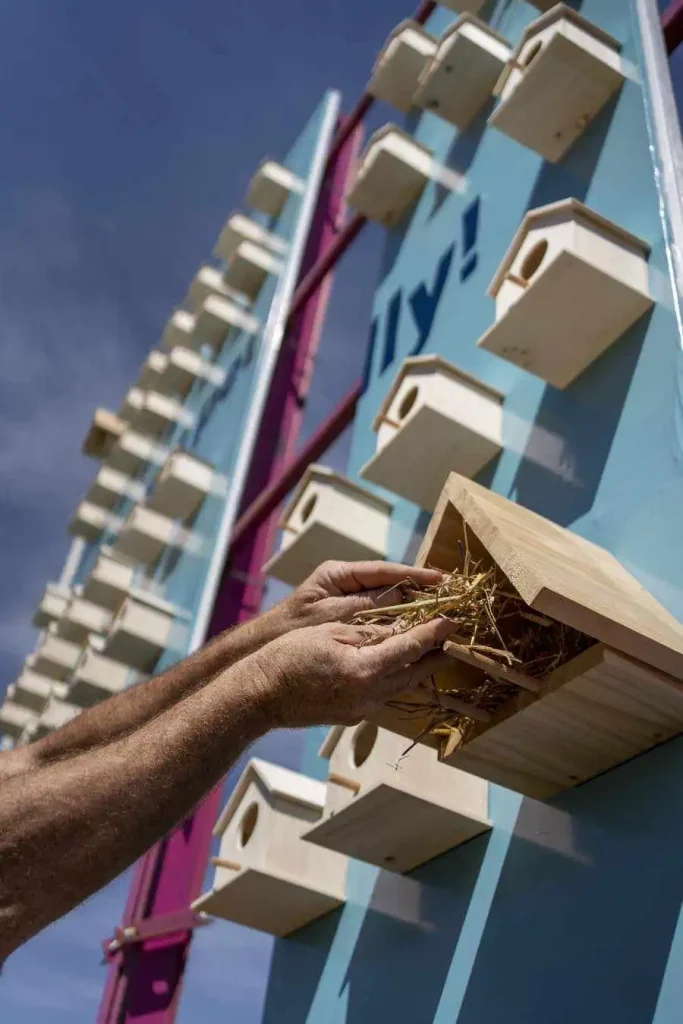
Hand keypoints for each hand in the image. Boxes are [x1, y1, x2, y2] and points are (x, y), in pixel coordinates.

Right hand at [248, 617, 453, 727]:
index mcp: (364, 669)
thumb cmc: (288, 656)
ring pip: (401, 686)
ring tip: (432, 651)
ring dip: (418, 668)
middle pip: (413, 672)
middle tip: (452, 637)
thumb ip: (368, 632)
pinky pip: (383, 695)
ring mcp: (361, 710)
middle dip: (434, 654)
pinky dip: (396, 678)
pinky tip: (397, 668)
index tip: (451, 620)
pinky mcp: (352, 717)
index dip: (433, 633)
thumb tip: (400, 628)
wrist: (259, 695)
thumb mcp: (330, 632)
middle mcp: (368, 695)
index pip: (410, 648)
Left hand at [276, 560, 443, 630]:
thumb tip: (403, 597)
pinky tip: (415, 639)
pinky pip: (380, 624)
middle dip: (419, 593)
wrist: (267, 656)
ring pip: (389, 606)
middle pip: (391, 585)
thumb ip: (365, 605)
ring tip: (440, 618)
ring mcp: (348, 604)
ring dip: (412, 613)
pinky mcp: (348, 625)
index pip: (385, 570)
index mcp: (339, 573)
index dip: (415, 575)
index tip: (441, 580)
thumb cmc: (292, 628)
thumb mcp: (330, 614)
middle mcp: (346, 584)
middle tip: (449, 599)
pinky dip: (396, 630)